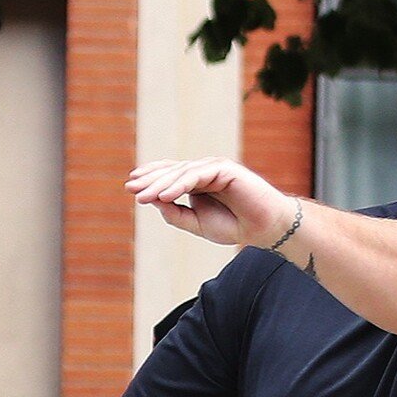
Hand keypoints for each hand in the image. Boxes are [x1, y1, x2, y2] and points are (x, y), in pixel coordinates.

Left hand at [125, 157, 293, 246]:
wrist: (265, 228)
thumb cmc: (235, 226)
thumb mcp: (198, 224)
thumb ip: (176, 214)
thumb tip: (153, 202)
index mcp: (199, 182)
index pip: (170, 175)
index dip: (151, 178)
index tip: (131, 187)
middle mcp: (206, 171)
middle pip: (172, 171)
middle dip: (151, 180)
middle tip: (131, 189)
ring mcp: (216, 168)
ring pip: (182, 172)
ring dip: (161, 184)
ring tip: (144, 196)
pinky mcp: (226, 169)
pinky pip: (197, 175)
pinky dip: (180, 184)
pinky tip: (165, 196)